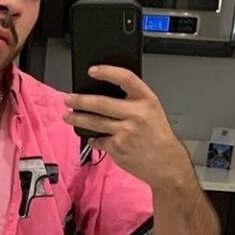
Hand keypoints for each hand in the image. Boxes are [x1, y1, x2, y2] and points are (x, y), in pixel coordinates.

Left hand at [64, 67, 190, 190]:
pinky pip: (99, 140)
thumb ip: (134, 102)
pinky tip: (93, 138)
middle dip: (80, 101)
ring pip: (94, 122)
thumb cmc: (159, 137)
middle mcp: (136, 114)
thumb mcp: (152, 111)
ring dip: (78, 118)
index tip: (92, 71)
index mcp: (146, 100)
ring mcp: (125, 131)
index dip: (107, 72)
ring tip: (68, 116)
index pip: (125, 78)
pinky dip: (94, 139)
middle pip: (101, 103)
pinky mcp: (117, 147)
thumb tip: (106, 96)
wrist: (166, 163)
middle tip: (69, 99)